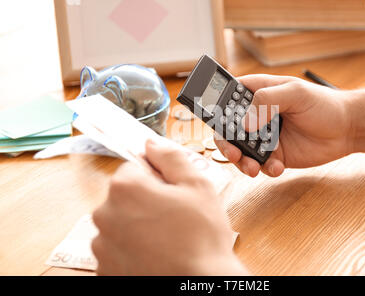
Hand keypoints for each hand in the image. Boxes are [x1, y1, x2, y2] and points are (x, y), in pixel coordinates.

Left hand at [92, 140, 247, 274]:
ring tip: (167, 240)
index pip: (133, 168)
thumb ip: (171, 157)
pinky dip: (132, 251)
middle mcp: (105, 214)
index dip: (156, 178)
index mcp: (125, 188)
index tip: (172, 193)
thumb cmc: (201, 237)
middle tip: (173, 218)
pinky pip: (117, 250)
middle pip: (124, 197)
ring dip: (138, 227)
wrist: (199, 284)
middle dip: (145, 202)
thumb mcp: (197, 186)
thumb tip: (151, 143)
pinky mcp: (105, 270)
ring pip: (121, 224)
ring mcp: (102, 245)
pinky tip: (156, 256)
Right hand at [215, 74, 352, 176]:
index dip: (215, 108)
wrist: (347, 129)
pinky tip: (277, 168)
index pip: (227, 97)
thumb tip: (245, 123)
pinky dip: (264, 169)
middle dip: (226, 143)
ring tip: (252, 168)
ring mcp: (264, 137)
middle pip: (228, 129)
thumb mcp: (296, 93)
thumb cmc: (323, 104)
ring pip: (240, 150)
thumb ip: (268, 101)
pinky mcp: (274, 155)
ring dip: (242, 161)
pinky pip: (260, 165)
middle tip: (233, 153)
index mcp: (258, 93)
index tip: (215, 121)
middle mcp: (257, 116)